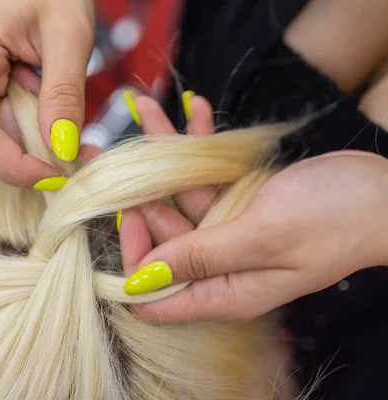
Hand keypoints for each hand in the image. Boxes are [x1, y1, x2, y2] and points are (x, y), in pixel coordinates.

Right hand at [0, 0, 94, 186]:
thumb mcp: (69, 35)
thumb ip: (63, 94)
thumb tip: (61, 149)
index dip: (16, 166)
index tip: (57, 177)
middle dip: (33, 155)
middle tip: (80, 153)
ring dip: (35, 139)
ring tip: (68, 115)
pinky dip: (30, 125)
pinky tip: (46, 103)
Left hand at [119, 100, 387, 323]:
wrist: (384, 193)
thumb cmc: (335, 219)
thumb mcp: (262, 237)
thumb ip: (200, 255)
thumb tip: (141, 279)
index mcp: (221, 291)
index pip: (153, 292)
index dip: (132, 256)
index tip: (125, 213)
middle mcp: (216, 267)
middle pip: (158, 237)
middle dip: (133, 194)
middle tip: (109, 150)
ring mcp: (224, 233)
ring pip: (176, 198)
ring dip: (161, 154)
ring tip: (144, 107)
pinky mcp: (235, 204)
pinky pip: (205, 177)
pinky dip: (198, 146)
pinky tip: (193, 109)